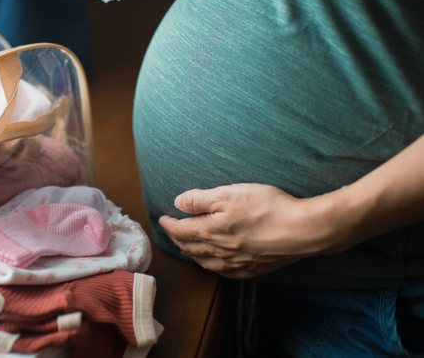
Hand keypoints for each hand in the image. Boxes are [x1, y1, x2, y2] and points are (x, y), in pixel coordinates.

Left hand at [159, 184, 334, 278]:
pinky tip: (215, 263)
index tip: (162, 218)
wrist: (303, 230)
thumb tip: (178, 203)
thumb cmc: (267, 207)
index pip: (181, 231)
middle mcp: (220, 252)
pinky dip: (213, 266)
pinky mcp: (254, 268)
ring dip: (192, 254)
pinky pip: (225, 272)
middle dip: (177, 239)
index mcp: (210, 232)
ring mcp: (237, 263)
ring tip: (188, 247)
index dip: (169, 224)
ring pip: (206, 263)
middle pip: (190, 248)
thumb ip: (200, 199)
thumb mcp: (229, 194)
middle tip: (172, 231)